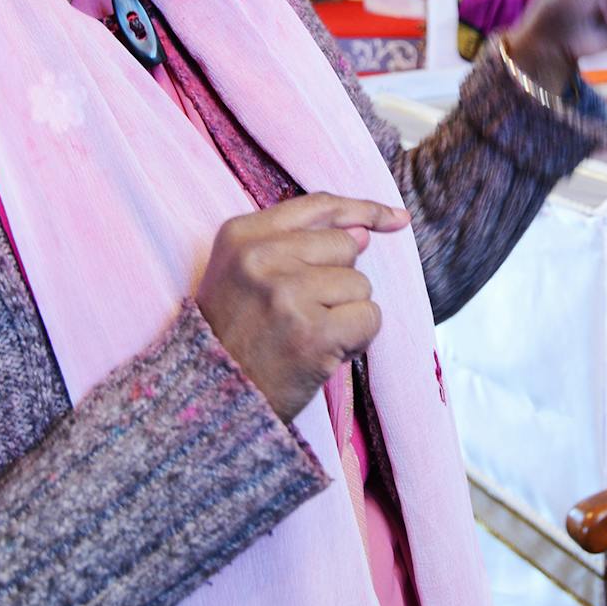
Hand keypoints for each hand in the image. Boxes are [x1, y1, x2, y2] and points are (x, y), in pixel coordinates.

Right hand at [196, 193, 408, 423]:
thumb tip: (363, 231)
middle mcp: (260, 257)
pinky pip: (369, 317)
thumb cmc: (234, 335)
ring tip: (307, 335)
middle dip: (339, 281)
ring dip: (346, 314)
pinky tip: (325, 352)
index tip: (395, 219)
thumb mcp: (246, 272)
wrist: (210, 399)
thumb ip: (300, 242)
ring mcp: (286, 294)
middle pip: (346, 246)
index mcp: (241, 235)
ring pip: (359, 283)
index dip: (363, 210)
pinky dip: (357, 339)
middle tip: (303, 313)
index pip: (319, 205)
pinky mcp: (312, 332)